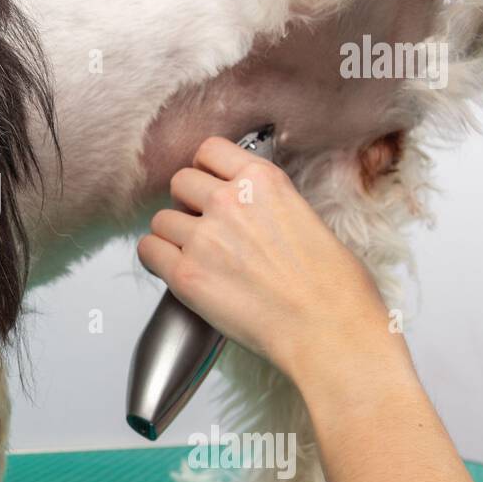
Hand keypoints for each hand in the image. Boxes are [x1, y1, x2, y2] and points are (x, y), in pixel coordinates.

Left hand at [136, 137, 398, 382]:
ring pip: (160, 219)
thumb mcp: (309, 220)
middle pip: (180, 181)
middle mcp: (229, 201)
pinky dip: (156, 260)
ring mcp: (203, 237)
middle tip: (201, 225)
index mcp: (264, 181)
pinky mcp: (185, 275)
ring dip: (172, 235)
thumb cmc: (334, 289)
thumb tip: (251, 214)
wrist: (328, 331)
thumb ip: (269, 206)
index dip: (206, 169)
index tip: (209, 184)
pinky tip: (176, 271)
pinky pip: (148, 251)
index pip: (210, 150)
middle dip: (188, 202)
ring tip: (193, 256)